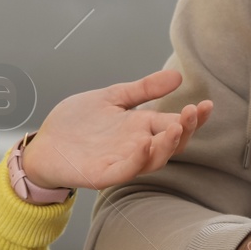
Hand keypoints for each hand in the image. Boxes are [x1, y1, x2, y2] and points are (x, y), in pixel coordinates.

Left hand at [18, 69, 212, 190]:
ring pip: (153, 160)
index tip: (207, 104)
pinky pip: (124, 171)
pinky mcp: (101, 174)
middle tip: (193, 112)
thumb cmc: (76, 123)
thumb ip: (144, 89)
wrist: (44, 142)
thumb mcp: (113, 97)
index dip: (193, 118)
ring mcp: (120, 161)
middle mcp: (136, 146)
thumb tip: (177, 76)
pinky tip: (145, 144)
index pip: (175, 124)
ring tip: (176, 127)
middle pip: (171, 144)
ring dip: (167, 145)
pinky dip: (137, 160)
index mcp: (141, 128)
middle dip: (186, 129)